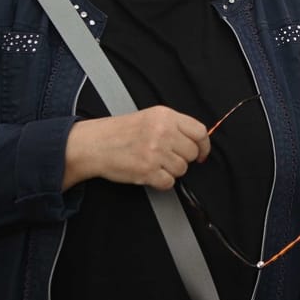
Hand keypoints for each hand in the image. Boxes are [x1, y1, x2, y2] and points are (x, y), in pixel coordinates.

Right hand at [63, 106, 210, 190]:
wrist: (95, 144)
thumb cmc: (120, 132)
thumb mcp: (150, 117)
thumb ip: (174, 125)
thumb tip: (197, 141)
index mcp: (165, 116)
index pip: (200, 131)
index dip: (204, 146)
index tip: (201, 154)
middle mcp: (163, 132)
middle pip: (191, 153)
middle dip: (182, 159)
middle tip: (166, 158)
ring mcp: (155, 151)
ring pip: (181, 169)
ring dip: (170, 171)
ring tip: (154, 163)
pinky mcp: (147, 170)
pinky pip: (169, 183)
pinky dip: (161, 182)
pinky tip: (149, 173)